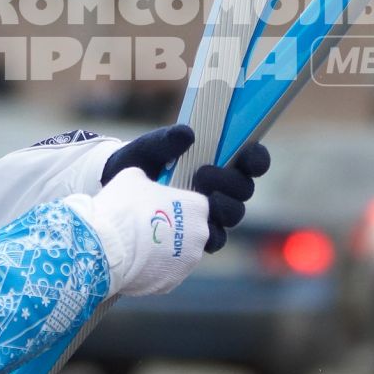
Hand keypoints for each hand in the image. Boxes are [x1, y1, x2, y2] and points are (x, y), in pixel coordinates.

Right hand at [80, 168, 211, 296]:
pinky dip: (154, 270)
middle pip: (191, 232)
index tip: (162, 207)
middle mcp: (200, 236)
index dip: (177, 206)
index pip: (196, 205)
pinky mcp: (171, 283)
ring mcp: (187, 263)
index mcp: (197, 207)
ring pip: (179, 256)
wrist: (106, 245)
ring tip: (140, 247)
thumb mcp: (133, 178)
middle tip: (149, 227)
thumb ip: (148, 182)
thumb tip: (144, 185)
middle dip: (174, 231)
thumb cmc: (123, 206)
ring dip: (165, 252)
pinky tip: (135, 262)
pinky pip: (165, 274)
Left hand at [102, 123, 270, 252]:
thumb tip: (187, 134)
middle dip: (231, 182)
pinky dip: (209, 234)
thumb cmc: (138, 164)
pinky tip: (194, 227)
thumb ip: (166, 140)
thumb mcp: (147, 149)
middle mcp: (221, 188)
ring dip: (223, 206)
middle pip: (245, 189)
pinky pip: (215, 239)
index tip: (249, 156)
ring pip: (234, 214)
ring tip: (201, 199)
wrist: (115, 191)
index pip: (250, 160)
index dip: (257, 159)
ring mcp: (211, 213)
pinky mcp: (198, 236)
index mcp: (219, 162)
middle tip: (203, 173)